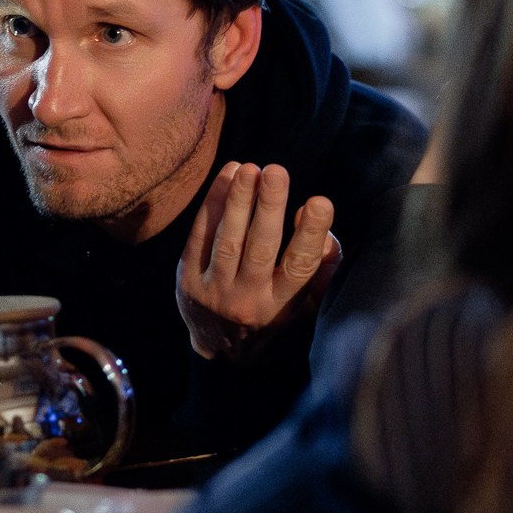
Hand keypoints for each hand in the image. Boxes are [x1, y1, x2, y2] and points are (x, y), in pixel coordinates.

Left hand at [176, 162, 341, 360]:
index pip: (299, 267)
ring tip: (249, 167)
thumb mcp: (304, 302)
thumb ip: (322, 269)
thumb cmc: (272, 310)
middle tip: (276, 171)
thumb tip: (325, 231)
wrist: (217, 345)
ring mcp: (214, 291)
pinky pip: (200, 236)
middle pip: (260, 249)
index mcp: (280, 305)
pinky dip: (213, 204)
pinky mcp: (187, 280)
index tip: (319, 202)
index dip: (310, 234)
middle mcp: (247, 299)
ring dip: (238, 201)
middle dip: (268, 208)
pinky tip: (227, 176)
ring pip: (228, 240)